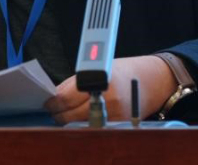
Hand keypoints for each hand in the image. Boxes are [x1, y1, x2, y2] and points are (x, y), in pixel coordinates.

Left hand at [44, 55, 176, 124]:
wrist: (150, 81)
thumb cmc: (122, 72)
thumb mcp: (97, 69)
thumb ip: (74, 83)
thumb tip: (54, 95)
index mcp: (99, 82)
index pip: (65, 99)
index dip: (52, 102)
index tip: (47, 101)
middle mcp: (107, 101)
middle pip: (69, 116)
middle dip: (58, 113)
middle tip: (53, 108)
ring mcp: (112, 117)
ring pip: (78, 125)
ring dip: (69, 120)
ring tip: (67, 112)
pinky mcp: (117, 127)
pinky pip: (92, 129)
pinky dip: (84, 124)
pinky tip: (82, 117)